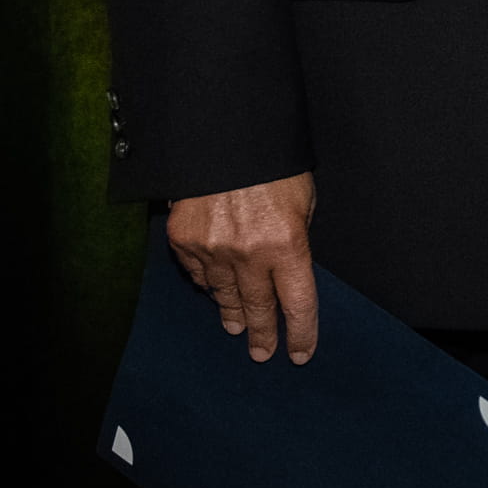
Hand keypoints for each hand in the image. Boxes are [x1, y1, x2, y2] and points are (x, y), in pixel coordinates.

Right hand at [167, 173, 319, 363]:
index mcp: (288, 244)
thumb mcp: (303, 200)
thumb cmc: (274, 163)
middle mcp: (249, 254)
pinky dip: (206, 283)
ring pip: (224, 294)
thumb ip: (296, 237)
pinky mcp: (183, 238)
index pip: (299, 303)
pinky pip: (197, 272)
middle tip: (262, 352)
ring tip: (237, 326)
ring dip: (233, 311)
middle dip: (263, 334)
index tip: (300, 353)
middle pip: (259, 307)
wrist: (225, 134)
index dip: (301, 332)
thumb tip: (287, 265)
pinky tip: (212, 291)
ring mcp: (212, 249)